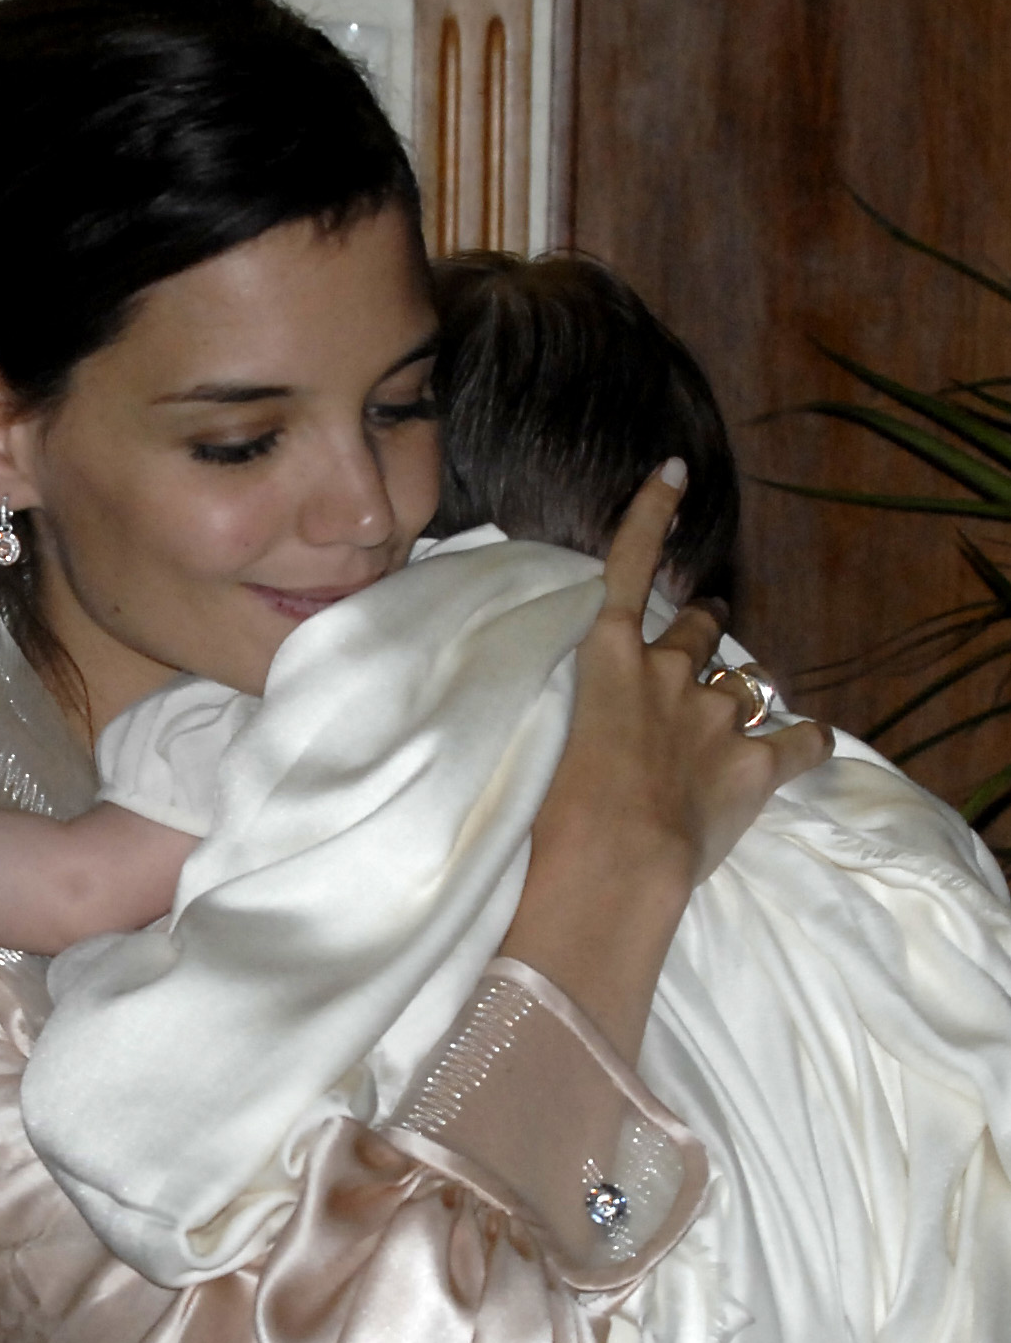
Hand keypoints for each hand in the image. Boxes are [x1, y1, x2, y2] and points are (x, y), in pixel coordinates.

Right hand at [503, 462, 832, 1063]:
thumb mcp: (529, 743)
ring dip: (743, 685)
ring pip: (748, 681)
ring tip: (743, 699)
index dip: (651, 516)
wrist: (605, 870)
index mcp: (609, 660)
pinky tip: (813, 746)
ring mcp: (718, 721)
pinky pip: (803, 742)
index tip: (675, 473)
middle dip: (702, 626)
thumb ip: (553, 710)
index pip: (629, 567)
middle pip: (699, 629)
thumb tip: (548, 710)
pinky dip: (809, 742)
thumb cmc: (543, 814)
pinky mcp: (756, 770)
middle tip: (702, 630)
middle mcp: (670, 675)